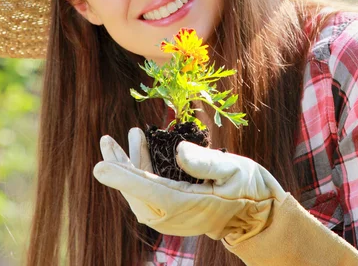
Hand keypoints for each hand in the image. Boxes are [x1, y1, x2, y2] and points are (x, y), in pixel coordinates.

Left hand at [93, 128, 286, 242]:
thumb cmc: (248, 190)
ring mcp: (171, 217)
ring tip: (117, 139)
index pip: (149, 191)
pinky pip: (147, 193)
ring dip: (127, 165)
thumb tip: (179, 150)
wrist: (257, 218)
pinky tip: (139, 152)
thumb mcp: (233, 171)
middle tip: (106, 140)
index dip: (123, 177)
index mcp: (187, 205)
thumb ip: (205, 162)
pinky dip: (138, 172)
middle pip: (136, 192)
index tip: (100, 166)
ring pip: (139, 192)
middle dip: (119, 165)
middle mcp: (173, 215)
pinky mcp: (172, 212)